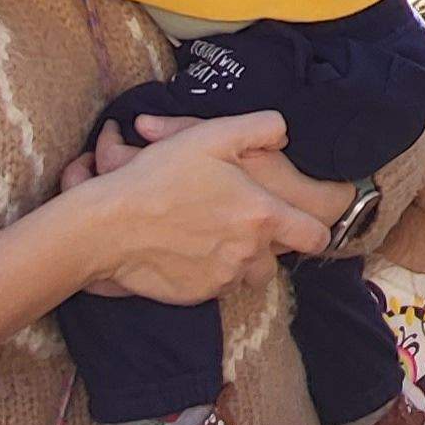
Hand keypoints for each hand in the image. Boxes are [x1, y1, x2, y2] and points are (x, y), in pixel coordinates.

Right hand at [67, 112, 335, 304]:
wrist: (109, 225)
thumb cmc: (160, 177)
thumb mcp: (211, 135)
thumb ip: (260, 128)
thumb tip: (285, 133)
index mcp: (262, 215)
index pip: (316, 237)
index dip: (315, 230)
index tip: (303, 224)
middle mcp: (249, 252)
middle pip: (278, 260)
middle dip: (266, 246)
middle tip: (241, 225)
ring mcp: (223, 278)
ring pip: (246, 275)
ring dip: (238, 261)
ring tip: (213, 236)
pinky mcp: (196, 295)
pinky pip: (216, 286)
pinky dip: (208, 272)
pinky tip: (187, 249)